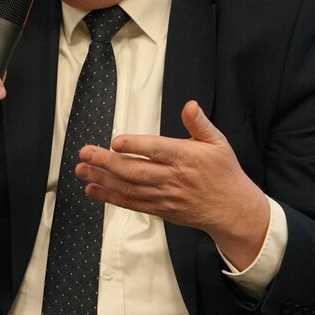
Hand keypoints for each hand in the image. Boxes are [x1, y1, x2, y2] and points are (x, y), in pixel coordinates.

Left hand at [75, 100, 270, 267]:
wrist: (233, 210)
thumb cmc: (223, 173)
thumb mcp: (218, 142)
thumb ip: (199, 123)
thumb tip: (189, 105)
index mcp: (185, 157)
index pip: (156, 150)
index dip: (135, 145)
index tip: (115, 141)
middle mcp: (172, 177)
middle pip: (135, 171)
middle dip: (106, 163)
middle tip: (85, 153)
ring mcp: (164, 195)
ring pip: (129, 188)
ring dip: (102, 180)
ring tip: (81, 170)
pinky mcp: (160, 209)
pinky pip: (132, 203)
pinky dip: (111, 197)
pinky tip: (93, 189)